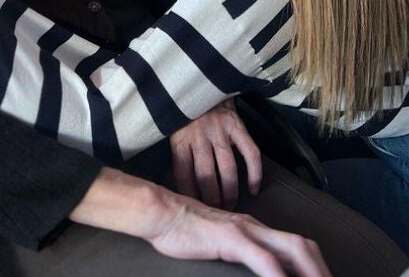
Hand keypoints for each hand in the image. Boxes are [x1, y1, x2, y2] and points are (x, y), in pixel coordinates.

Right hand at [147, 189, 329, 276]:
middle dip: (322, 271)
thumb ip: (237, 251)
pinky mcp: (232, 238)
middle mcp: (256, 227)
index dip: (315, 266)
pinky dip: (279, 275)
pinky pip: (264, 259)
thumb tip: (254, 265)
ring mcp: (245, 231)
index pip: (295, 245)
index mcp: (254, 229)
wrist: (161, 213)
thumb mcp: (217, 243)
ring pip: (292, 249)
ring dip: (310, 273)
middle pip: (303, 245)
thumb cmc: (183, 232)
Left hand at [170, 99, 261, 208]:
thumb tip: (178, 183)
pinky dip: (254, 173)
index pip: (183, 175)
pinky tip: (254, 187)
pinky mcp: (237, 126)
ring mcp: (220, 131)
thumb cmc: (185, 110)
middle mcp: (200, 136)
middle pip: (206, 176)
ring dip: (230, 191)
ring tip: (230, 205)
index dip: (189, 194)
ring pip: (227, 169)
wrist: (201, 81)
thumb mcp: (172, 128)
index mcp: (180, 138)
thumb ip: (177, 151)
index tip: (194, 207)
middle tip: (215, 211)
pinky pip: (250, 153)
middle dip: (211, 199)